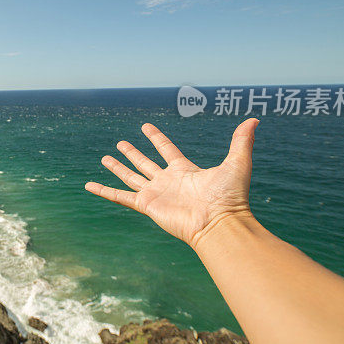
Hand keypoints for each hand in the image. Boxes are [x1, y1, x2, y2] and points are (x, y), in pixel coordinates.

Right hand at [85, 118, 258, 248]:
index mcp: (184, 170)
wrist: (219, 224)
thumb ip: (241, 141)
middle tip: (120, 143)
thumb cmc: (229, 197)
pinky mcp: (146, 205)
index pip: (166, 149)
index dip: (156, 138)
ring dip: (118, 168)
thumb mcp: (237, 163)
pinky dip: (104, 191)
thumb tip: (254, 120)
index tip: (145, 127)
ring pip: (131, 177)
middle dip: (133, 154)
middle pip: (145, 164)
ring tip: (105, 158)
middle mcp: (167, 181)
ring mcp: (156, 194)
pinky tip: (90, 185)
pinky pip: (120, 197)